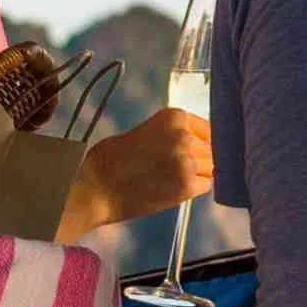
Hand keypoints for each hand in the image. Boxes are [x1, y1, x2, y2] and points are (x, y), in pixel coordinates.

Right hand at [58, 108, 212, 239]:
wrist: (95, 187)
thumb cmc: (110, 160)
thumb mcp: (144, 132)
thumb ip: (170, 135)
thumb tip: (193, 145)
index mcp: (174, 117)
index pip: (208, 128)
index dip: (203, 141)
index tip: (198, 149)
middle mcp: (184, 136)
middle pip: (211, 149)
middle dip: (200, 159)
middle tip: (180, 169)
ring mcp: (187, 162)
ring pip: (210, 168)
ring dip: (198, 174)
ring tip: (174, 179)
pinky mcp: (186, 186)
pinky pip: (205, 185)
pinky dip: (195, 188)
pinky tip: (176, 188)